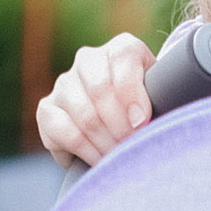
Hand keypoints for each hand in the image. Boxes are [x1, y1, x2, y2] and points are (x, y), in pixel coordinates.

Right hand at [35, 33, 155, 169]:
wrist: (122, 130)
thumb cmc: (149, 112)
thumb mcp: (163, 98)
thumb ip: (162, 97)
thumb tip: (146, 120)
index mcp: (121, 49)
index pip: (124, 58)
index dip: (132, 94)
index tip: (143, 123)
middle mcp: (88, 60)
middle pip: (100, 89)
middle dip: (121, 126)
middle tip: (133, 146)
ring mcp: (64, 84)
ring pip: (84, 115)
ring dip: (106, 143)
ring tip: (120, 157)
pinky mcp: (47, 110)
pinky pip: (63, 132)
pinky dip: (86, 152)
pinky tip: (100, 161)